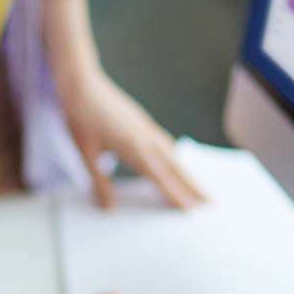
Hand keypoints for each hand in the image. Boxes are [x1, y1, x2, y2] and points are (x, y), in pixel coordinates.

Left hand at [57, 65, 204, 210]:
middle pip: (176, 167)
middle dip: (194, 186)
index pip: (160, 177)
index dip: (176, 195)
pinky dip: (176, 156)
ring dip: (189, 172)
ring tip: (202, 187)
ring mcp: (147, 128)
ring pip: (174, 155)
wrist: (81, 83)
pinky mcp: (143, 121)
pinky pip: (166, 143)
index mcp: (133, 147)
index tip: (191, 210)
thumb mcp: (86, 153)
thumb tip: (109, 207)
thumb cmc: (81, 116)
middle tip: (212, 202)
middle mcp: (146, 138)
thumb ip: (99, 182)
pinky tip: (177, 162)